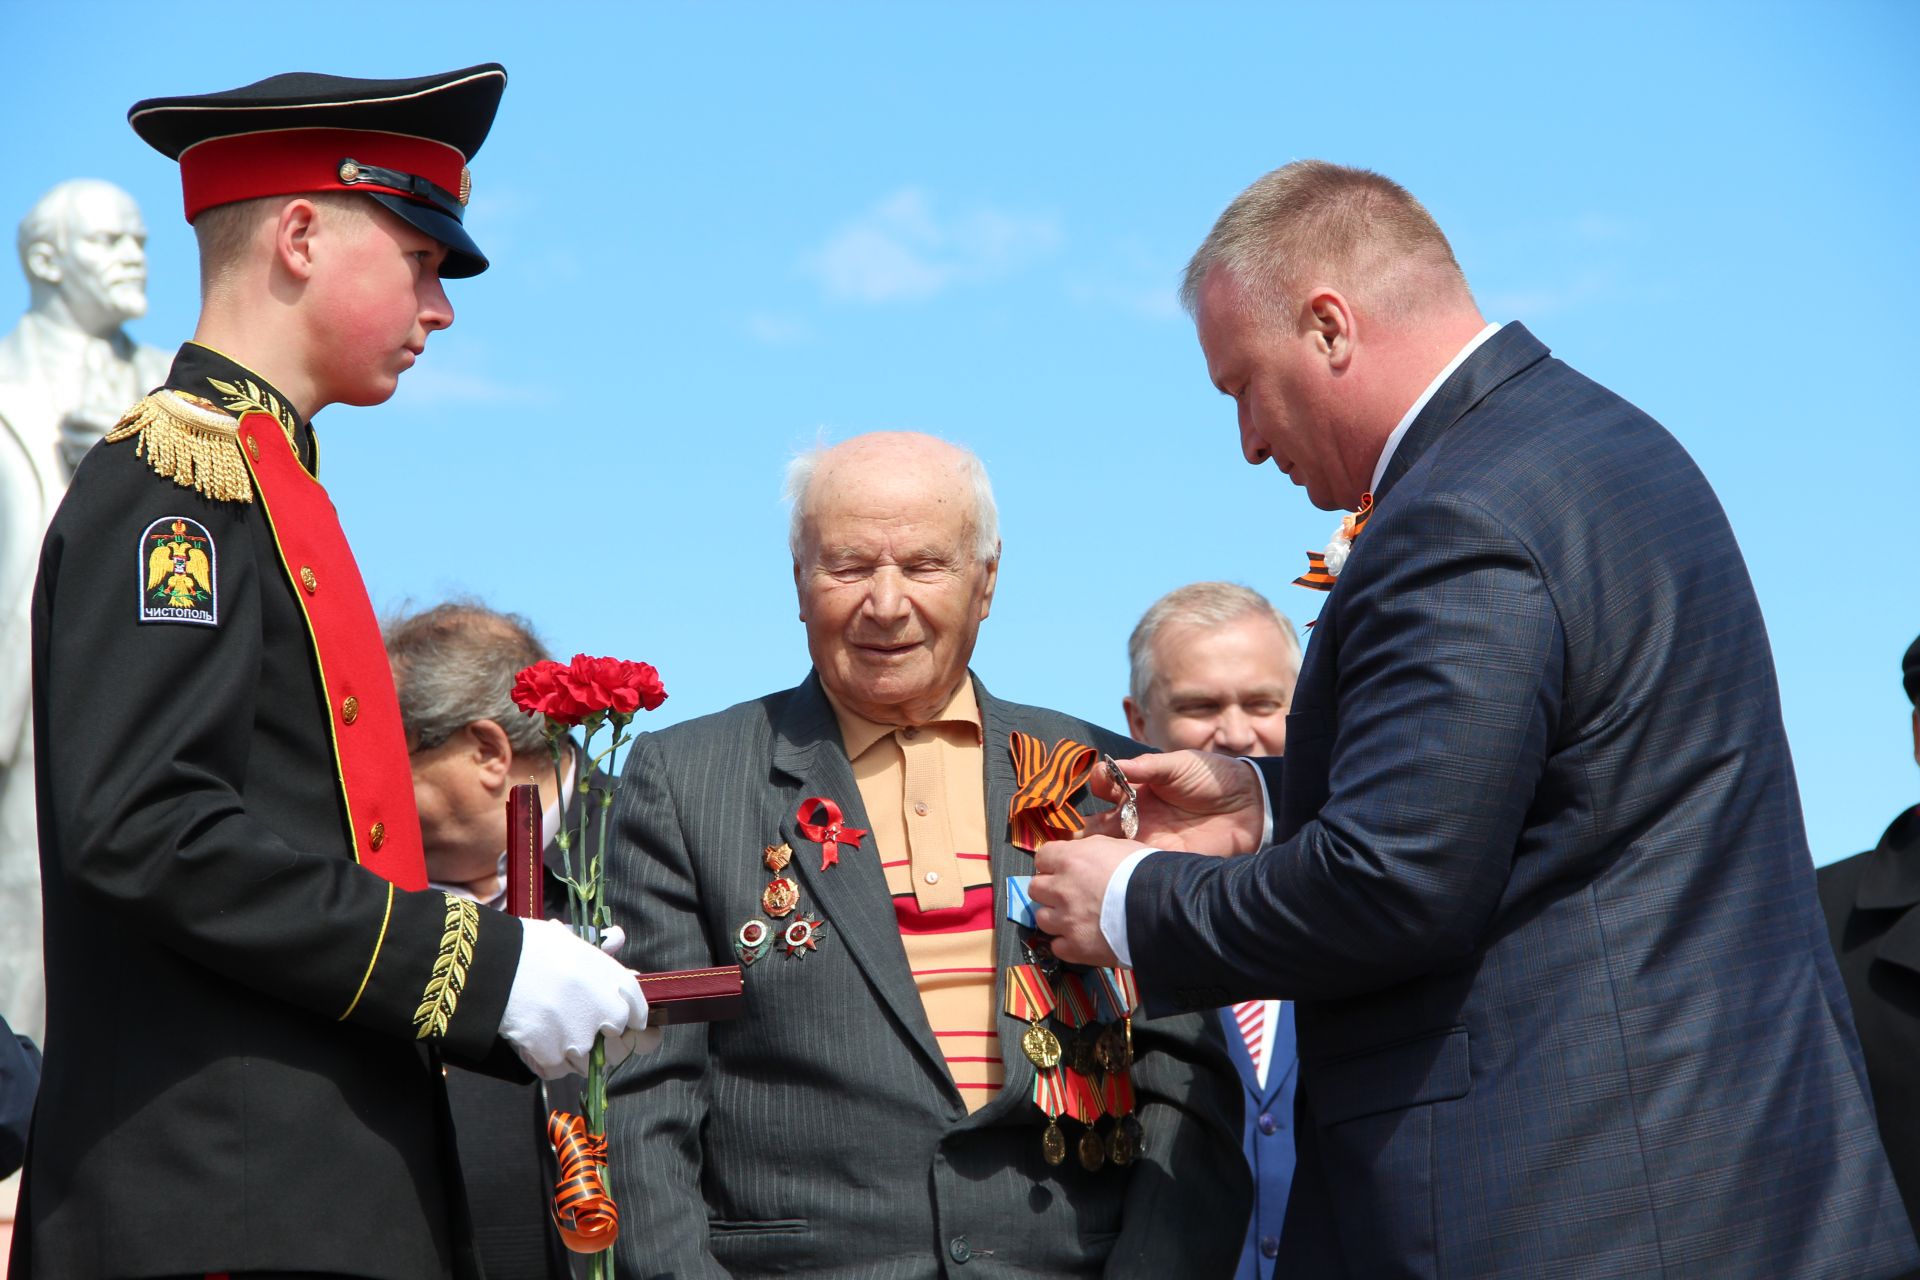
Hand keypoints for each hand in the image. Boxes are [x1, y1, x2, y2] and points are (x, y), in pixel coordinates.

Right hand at [499, 917, 657, 1079]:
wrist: (496, 963)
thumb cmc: (533, 946)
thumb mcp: (572, 939)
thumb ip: (600, 949)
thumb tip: (617, 938)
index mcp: (618, 983)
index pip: (640, 1017)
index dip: (633, 1025)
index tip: (626, 1028)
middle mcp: (607, 1014)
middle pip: (620, 1049)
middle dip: (608, 1048)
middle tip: (588, 1039)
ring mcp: (580, 1038)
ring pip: (588, 1064)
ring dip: (576, 1056)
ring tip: (557, 1036)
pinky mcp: (553, 1056)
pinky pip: (557, 1070)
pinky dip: (548, 1061)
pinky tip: (538, 1043)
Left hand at [1029, 835, 1141, 966]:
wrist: (1163, 909)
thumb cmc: (1147, 873)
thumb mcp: (1118, 846)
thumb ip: (1090, 850)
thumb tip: (1080, 853)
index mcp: (1070, 859)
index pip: (1042, 857)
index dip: (1053, 863)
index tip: (1062, 869)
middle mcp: (1062, 889)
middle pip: (1036, 888)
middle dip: (1050, 890)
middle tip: (1069, 894)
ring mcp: (1066, 920)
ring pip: (1042, 918)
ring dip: (1056, 918)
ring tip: (1077, 918)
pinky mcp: (1076, 948)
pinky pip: (1057, 946)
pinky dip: (1067, 944)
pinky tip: (1082, 938)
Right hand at [1082, 750, 1264, 856]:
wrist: (1251, 803)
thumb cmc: (1213, 776)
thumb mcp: (1178, 764)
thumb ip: (1146, 766)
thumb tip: (1113, 765)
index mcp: (1137, 791)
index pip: (1104, 790)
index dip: (1099, 786)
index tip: (1107, 783)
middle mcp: (1137, 818)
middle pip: (1099, 828)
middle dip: (1082, 834)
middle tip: (1076, 838)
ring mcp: (1150, 842)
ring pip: (1112, 854)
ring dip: (1099, 858)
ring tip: (1090, 859)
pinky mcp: (1166, 861)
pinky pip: (1139, 870)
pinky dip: (1127, 873)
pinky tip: (1119, 872)